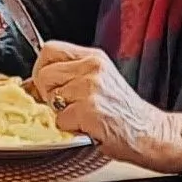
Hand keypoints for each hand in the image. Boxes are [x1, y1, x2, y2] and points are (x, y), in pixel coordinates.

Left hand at [30, 41, 181, 171]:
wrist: (149, 132)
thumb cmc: (125, 112)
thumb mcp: (101, 80)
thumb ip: (72, 74)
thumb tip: (32, 83)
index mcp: (94, 57)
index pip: (49, 49)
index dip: (42, 69)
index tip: (50, 85)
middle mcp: (92, 68)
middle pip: (43, 74)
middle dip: (48, 94)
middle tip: (68, 105)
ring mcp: (91, 88)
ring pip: (50, 98)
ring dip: (60, 113)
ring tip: (82, 116)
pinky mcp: (89, 110)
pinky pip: (59, 120)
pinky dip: (69, 128)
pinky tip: (87, 127)